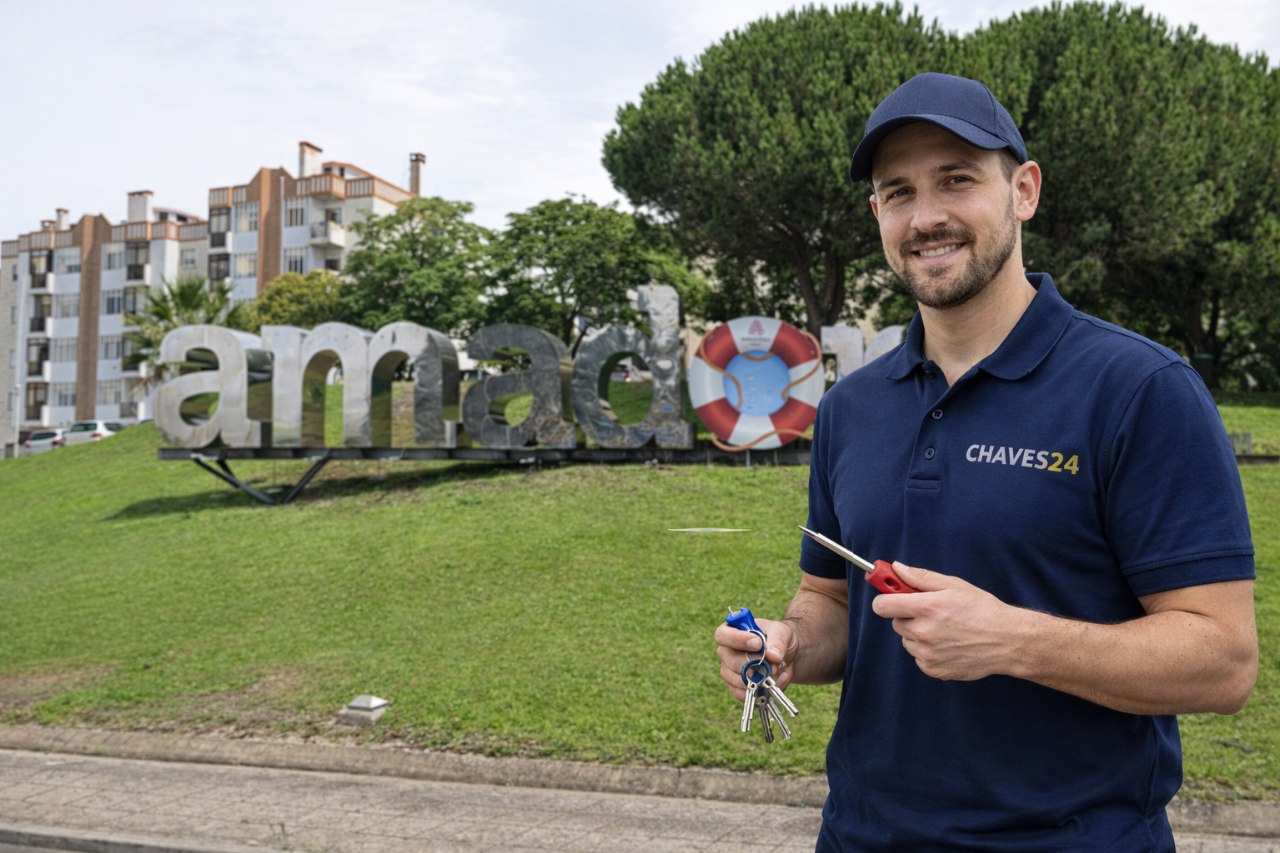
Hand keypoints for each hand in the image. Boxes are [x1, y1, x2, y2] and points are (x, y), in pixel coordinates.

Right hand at [714, 617, 795, 701]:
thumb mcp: (781, 632)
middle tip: (774, 662)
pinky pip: (745, 694)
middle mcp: (726, 652)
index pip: (722, 635)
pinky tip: (775, 682)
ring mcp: (729, 671)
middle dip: (757, 665)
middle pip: (732, 662)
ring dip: (761, 679)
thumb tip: (772, 655)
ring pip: (739, 680)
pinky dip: (763, 691)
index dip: (737, 640)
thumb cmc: (778, 639)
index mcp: (731, 631)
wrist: (786, 656)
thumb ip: (777, 641)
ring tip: (777, 671)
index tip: (758, 644)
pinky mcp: (736, 688)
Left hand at [871, 562, 1028, 680]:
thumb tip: (895, 568)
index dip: (885, 600)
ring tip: (944, 630)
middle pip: (895, 623)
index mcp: (926, 608)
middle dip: (908, 617)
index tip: (891, 598)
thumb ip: (920, 577)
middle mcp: (923, 632)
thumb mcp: (953, 585)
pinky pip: (917, 657)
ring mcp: (928, 654)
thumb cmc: (982, 609)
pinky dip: (927, 652)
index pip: (881, 606)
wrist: (1007, 641)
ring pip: (906, 641)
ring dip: (917, 636)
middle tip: (931, 614)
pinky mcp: (934, 670)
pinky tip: (947, 645)